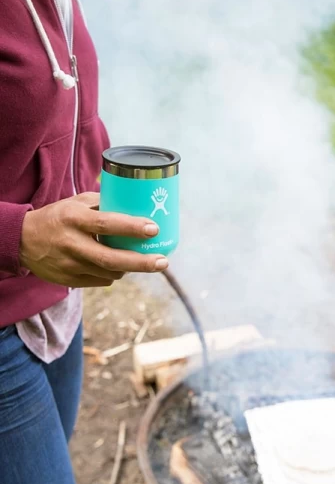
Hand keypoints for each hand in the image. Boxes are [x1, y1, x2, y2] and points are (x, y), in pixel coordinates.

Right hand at [20, 192, 168, 287]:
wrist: (23, 241)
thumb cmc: (58, 216)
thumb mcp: (77, 202)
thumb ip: (104, 203)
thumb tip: (138, 202)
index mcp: (74, 219)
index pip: (107, 224)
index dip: (132, 227)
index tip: (154, 229)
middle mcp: (71, 243)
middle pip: (112, 258)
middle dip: (142, 262)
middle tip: (163, 262)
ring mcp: (69, 265)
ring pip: (110, 272)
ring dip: (130, 268)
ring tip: (143, 261)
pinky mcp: (69, 280)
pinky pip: (101, 281)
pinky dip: (114, 274)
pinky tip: (119, 266)